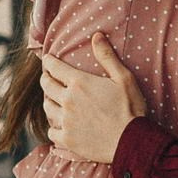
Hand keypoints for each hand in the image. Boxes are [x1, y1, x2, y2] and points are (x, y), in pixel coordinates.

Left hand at [41, 35, 147, 165]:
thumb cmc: (131, 108)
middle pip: (46, 85)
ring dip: (48, 101)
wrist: (131, 141)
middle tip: (47, 77)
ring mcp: (66, 121)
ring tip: (52, 100)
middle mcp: (68, 100)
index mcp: (79, 83)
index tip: (46, 59)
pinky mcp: (67, 139)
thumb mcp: (124, 78)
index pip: (54, 67)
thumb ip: (107, 56)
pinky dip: (53, 127)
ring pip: (47, 107)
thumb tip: (96, 36)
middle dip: (45, 78)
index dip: (48, 61)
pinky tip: (58, 126)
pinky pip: (52, 131)